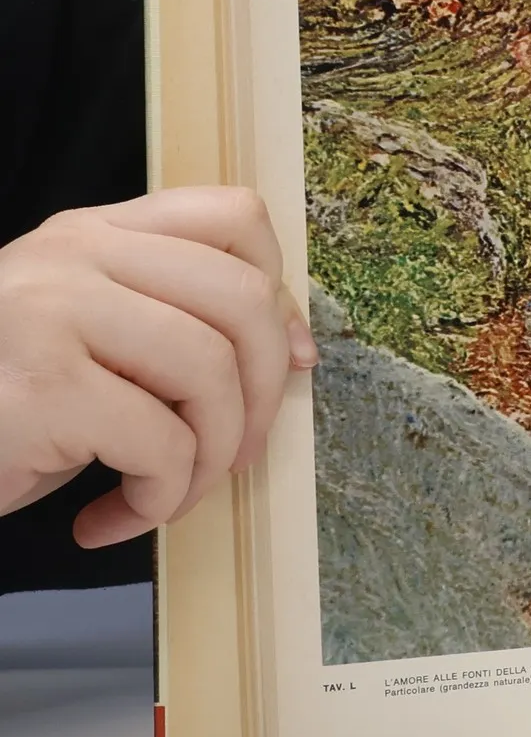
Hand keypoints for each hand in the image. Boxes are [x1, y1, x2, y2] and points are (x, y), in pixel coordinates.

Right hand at [0, 187, 317, 547]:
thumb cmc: (3, 415)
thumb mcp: (91, 345)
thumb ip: (172, 323)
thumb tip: (296, 350)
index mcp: (94, 234)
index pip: (232, 217)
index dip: (283, 295)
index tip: (292, 361)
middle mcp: (73, 254)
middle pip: (243, 298)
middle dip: (265, 394)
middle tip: (238, 456)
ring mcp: (51, 311)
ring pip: (210, 373)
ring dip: (210, 459)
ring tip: (167, 496)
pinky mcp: (42, 387)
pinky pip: (162, 446)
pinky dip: (158, 499)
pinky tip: (111, 519)